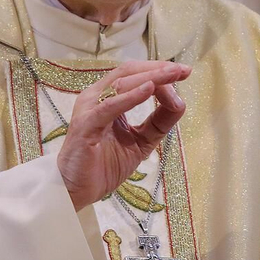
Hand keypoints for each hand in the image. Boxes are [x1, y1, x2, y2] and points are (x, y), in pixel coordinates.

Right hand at [57, 60, 188, 210]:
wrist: (76, 191)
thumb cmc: (103, 165)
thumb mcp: (140, 141)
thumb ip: (158, 123)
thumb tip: (179, 102)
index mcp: (106, 99)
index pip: (133, 75)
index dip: (158, 70)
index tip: (183, 72)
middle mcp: (95, 98)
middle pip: (128, 72)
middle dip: (157, 69)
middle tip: (183, 70)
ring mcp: (89, 110)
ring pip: (121, 84)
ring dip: (149, 77)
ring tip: (171, 74)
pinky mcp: (86, 126)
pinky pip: (109, 107)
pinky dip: (131, 97)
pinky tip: (149, 89)